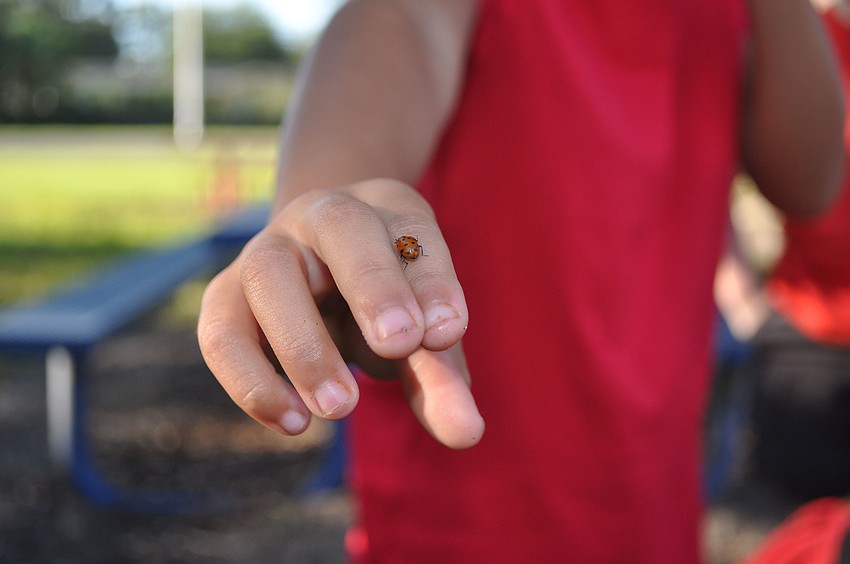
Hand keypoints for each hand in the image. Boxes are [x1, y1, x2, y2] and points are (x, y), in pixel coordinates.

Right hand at [197, 179, 484, 448]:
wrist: (317, 274)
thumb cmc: (386, 304)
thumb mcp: (421, 335)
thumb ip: (441, 379)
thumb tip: (466, 435)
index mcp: (386, 211)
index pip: (414, 229)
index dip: (432, 280)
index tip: (448, 333)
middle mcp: (322, 214)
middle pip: (343, 226)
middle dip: (374, 286)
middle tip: (400, 346)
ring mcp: (266, 249)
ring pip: (267, 274)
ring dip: (304, 345)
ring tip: (341, 409)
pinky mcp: (225, 296)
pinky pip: (222, 332)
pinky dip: (251, 381)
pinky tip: (294, 423)